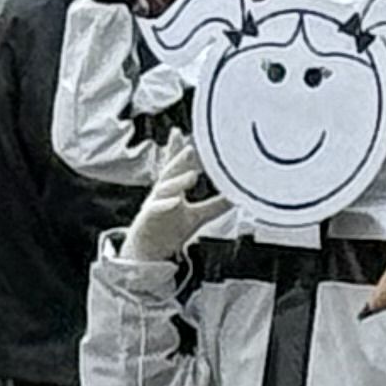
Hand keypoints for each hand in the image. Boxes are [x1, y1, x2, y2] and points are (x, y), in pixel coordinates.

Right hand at [121, 136, 220, 263]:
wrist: (149, 253)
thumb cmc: (170, 232)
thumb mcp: (198, 217)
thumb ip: (216, 206)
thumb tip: (237, 196)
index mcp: (172, 189)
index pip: (174, 166)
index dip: (176, 149)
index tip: (178, 132)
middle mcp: (161, 193)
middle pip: (170, 172)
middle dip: (178, 159)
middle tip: (191, 148)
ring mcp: (153, 205)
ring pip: (165, 189)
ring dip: (178, 182)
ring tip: (192, 176)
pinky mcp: (148, 219)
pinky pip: (156, 209)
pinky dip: (165, 204)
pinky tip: (175, 201)